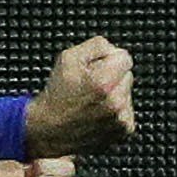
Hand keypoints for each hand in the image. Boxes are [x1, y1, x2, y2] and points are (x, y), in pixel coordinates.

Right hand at [22, 36, 134, 155]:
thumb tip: (113, 49)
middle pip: (127, 75)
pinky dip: (116, 111)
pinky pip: (127, 111)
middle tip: (90, 86)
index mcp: (103, 82)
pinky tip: (98, 113)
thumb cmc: (56, 96)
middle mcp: (115, 102)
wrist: (49, 131)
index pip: (125, 58)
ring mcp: (121, 119)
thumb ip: (96, 45)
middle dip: (112, 77)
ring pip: (127, 93)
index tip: (96, 68)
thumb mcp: (67, 59)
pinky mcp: (124, 131)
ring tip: (92, 102)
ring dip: (114, 94)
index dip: (108, 59)